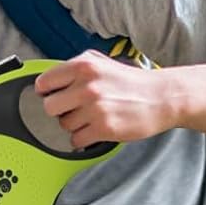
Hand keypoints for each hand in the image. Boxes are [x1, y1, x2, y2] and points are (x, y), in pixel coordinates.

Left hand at [34, 49, 176, 147]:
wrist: (161, 97)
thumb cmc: (130, 82)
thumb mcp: (101, 63)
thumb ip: (75, 68)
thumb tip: (48, 81)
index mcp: (84, 66)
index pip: (44, 83)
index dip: (47, 92)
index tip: (53, 95)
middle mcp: (87, 86)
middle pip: (49, 107)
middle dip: (60, 110)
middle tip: (75, 108)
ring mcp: (95, 108)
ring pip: (63, 125)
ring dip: (75, 125)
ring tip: (93, 117)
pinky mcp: (103, 129)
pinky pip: (76, 141)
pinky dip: (84, 139)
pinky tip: (97, 129)